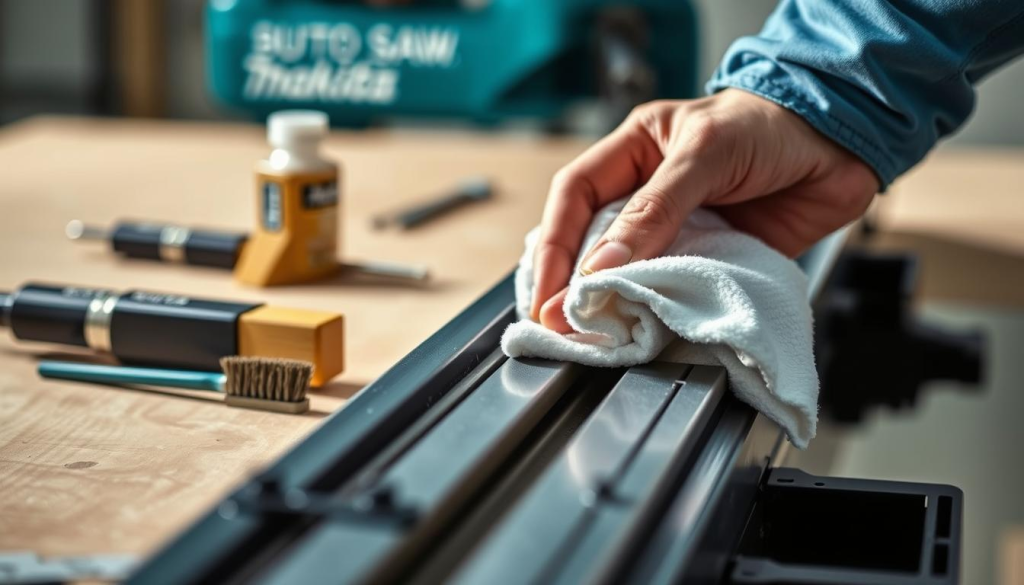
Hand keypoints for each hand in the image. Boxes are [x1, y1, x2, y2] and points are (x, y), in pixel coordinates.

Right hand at [531, 89, 879, 332]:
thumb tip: (602, 266)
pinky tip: (647, 329)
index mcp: (634, 152)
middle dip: (575, 282)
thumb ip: (654, 208)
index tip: (550, 290)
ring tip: (596, 336)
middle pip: (594, 240)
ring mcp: (679, 229)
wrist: (845, 142)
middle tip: (562, 324)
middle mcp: (648, 193)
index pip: (575, 197)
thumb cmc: (771, 125)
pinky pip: (678, 289)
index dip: (555, 244)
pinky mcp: (712, 259)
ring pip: (634, 271)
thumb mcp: (705, 154)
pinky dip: (663, 310)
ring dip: (617, 302)